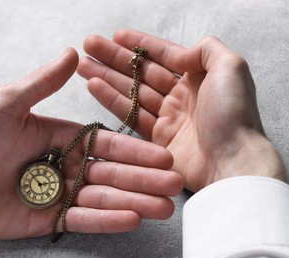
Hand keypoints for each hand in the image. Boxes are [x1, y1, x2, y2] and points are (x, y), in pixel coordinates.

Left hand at [0, 48, 182, 239]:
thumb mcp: (8, 102)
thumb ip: (42, 82)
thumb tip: (71, 54)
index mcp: (63, 138)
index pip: (106, 145)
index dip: (134, 151)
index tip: (161, 156)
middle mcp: (67, 166)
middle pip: (112, 174)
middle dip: (144, 180)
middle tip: (175, 186)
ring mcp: (59, 193)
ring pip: (102, 198)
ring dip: (133, 202)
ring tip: (163, 208)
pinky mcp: (47, 218)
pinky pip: (80, 219)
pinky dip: (104, 219)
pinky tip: (130, 219)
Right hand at [78, 29, 285, 191]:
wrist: (233, 161)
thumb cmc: (233, 115)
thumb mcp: (231, 68)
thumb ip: (206, 49)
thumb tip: (180, 53)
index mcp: (199, 77)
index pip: (163, 55)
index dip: (139, 44)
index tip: (116, 35)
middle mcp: (181, 96)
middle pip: (141, 72)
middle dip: (115, 58)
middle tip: (90, 45)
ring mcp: (167, 118)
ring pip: (131, 92)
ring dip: (106, 77)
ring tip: (83, 65)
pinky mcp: (156, 139)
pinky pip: (130, 115)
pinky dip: (111, 100)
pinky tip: (94, 86)